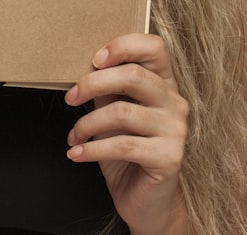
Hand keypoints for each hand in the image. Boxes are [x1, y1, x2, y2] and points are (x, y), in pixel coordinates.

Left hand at [64, 33, 188, 232]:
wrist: (148, 201)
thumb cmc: (128, 152)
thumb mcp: (114, 113)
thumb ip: (108, 89)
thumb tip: (84, 68)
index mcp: (164, 84)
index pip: (154, 46)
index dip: (123, 45)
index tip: (95, 60)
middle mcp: (175, 102)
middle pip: (133, 75)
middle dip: (92, 83)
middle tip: (70, 97)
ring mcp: (176, 130)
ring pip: (122, 112)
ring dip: (87, 124)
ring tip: (74, 136)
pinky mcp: (170, 157)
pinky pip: (123, 145)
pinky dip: (92, 149)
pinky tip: (77, 154)